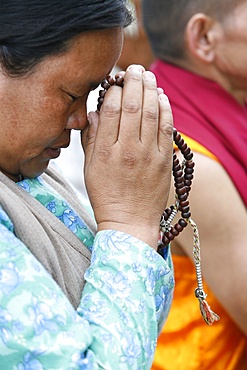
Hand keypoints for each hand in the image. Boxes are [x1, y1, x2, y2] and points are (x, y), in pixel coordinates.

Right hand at [82, 65, 172, 248]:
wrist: (130, 222)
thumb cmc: (106, 196)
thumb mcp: (90, 169)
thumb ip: (91, 139)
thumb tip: (95, 112)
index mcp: (106, 151)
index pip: (110, 109)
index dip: (114, 90)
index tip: (115, 82)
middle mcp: (128, 150)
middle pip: (133, 106)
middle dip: (133, 81)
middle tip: (133, 67)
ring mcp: (149, 155)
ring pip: (152, 112)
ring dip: (150, 89)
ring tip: (147, 75)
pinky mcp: (165, 161)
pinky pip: (168, 128)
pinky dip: (166, 108)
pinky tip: (161, 96)